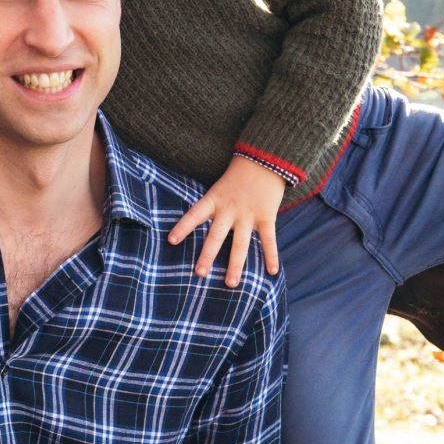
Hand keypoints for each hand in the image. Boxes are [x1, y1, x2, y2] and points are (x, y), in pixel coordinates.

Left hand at [168, 156, 287, 284]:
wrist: (265, 159)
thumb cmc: (239, 175)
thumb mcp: (219, 187)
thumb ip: (212, 207)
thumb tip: (200, 225)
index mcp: (214, 200)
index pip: (195, 215)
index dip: (183, 227)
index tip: (171, 241)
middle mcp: (229, 210)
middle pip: (216, 236)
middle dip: (207, 255)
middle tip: (199, 274)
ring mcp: (248, 215)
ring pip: (240, 244)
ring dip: (235, 265)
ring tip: (231, 284)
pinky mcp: (266, 216)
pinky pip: (269, 240)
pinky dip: (271, 256)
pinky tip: (272, 272)